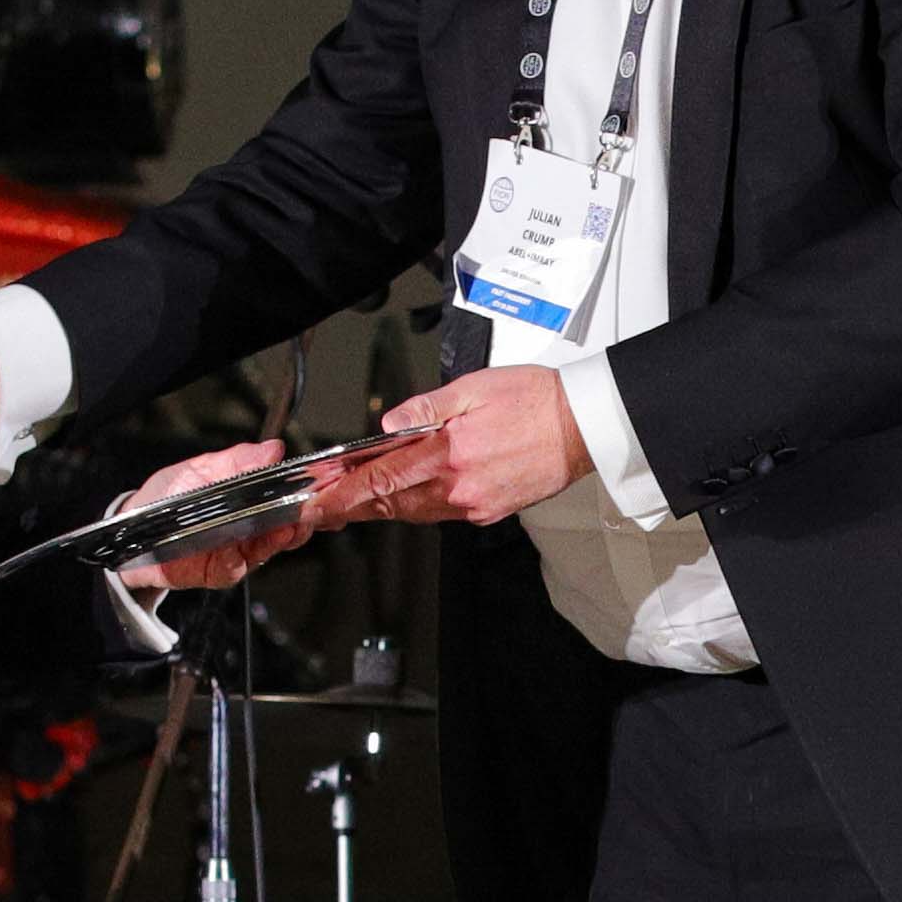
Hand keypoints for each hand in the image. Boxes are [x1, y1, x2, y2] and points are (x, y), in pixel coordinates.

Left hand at [106, 439, 318, 594]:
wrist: (132, 530)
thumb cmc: (167, 497)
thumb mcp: (198, 468)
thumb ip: (235, 461)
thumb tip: (272, 449)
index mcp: (250, 499)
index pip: (289, 496)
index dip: (310, 493)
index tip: (323, 484)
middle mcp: (250, 527)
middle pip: (289, 526)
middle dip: (303, 519)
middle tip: (310, 509)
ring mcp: (237, 551)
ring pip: (268, 549)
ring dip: (279, 540)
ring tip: (284, 529)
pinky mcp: (217, 572)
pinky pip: (233, 570)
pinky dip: (235, 563)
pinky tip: (235, 555)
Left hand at [340, 364, 594, 527]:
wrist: (584, 426)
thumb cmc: (537, 400)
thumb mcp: (473, 387)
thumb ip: (426, 408)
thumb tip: (390, 425)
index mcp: (450, 454)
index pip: (382, 480)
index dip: (343, 494)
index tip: (317, 502)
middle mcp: (460, 487)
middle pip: (391, 505)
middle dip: (352, 507)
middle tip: (321, 506)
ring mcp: (475, 504)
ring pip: (414, 513)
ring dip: (381, 508)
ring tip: (354, 499)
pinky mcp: (490, 511)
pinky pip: (442, 513)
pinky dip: (417, 507)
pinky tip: (407, 496)